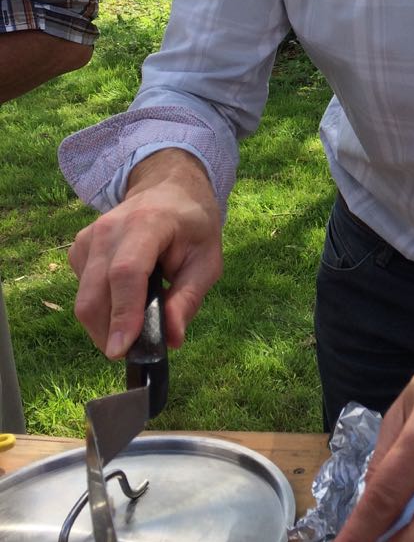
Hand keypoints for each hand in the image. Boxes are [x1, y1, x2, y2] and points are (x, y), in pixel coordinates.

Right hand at [68, 149, 222, 358]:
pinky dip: (101, 308)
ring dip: (105, 325)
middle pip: (95, 293)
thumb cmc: (192, 226)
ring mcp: (88, 238)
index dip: (123, 314)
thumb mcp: (207, 261)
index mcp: (147, 224)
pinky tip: (125, 299)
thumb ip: (189, 299)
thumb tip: (171, 339)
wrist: (168, 189)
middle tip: (135, 351)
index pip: (126, 273)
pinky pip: (82, 292)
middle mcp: (109, 230)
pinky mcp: (78, 249)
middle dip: (109, 333)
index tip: (122, 350)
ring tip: (136, 323)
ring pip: (84, 299)